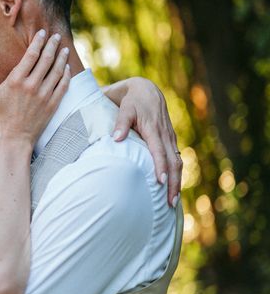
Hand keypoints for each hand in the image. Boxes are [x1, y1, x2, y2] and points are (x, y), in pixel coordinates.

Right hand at [0, 30, 70, 145]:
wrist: (15, 137)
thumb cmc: (3, 115)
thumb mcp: (1, 92)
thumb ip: (13, 76)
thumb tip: (24, 64)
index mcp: (16, 80)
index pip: (31, 54)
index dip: (38, 41)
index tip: (42, 33)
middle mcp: (31, 85)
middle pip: (46, 59)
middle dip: (53, 45)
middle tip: (57, 36)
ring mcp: (44, 95)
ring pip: (57, 70)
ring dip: (62, 57)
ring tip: (64, 49)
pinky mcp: (53, 104)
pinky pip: (63, 85)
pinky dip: (66, 74)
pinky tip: (67, 68)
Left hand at [112, 77, 180, 206]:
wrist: (146, 90)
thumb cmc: (131, 101)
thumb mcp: (124, 109)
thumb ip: (120, 123)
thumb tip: (116, 139)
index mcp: (154, 129)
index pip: (159, 151)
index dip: (161, 167)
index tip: (161, 182)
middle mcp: (165, 135)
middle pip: (174, 162)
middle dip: (174, 183)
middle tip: (170, 203)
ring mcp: (170, 138)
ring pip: (177, 162)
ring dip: (177, 182)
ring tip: (172, 202)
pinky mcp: (170, 140)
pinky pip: (176, 159)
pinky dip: (176, 174)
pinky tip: (173, 187)